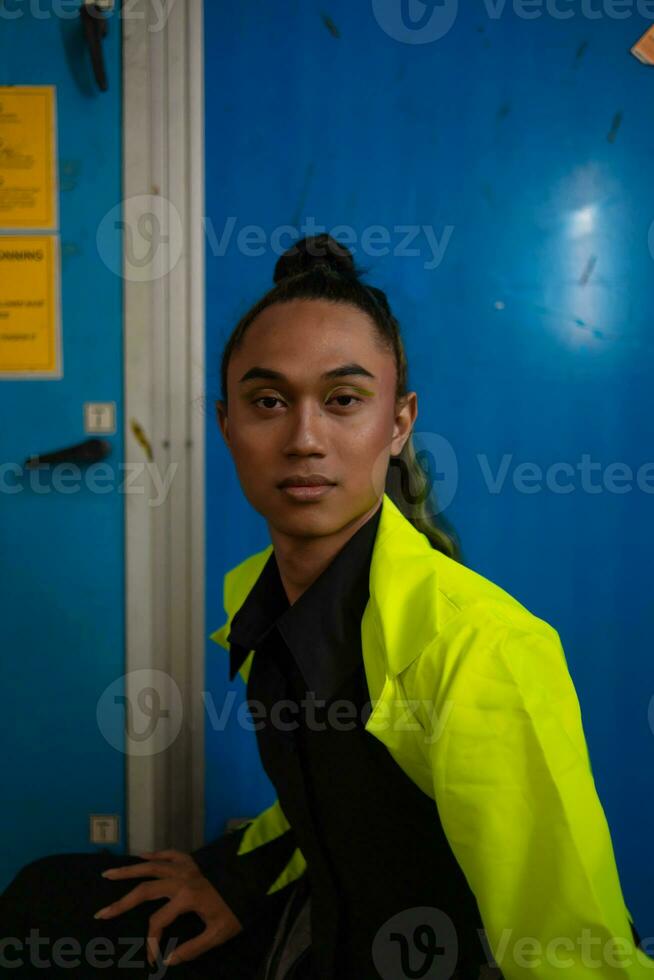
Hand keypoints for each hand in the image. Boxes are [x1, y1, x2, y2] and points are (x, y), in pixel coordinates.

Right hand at [94, 848, 243, 966]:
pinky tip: (141, 856)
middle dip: (122, 902)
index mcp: (186, 897)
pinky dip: (154, 854)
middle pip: (145, 890)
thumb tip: (168, 960)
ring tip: (109, 873)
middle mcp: (180, 879)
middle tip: (102, 912)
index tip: (153, 959)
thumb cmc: (238, 907)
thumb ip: (193, 948)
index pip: (157, 922)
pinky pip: (168, 854)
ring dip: (129, 870)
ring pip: (151, 865)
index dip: (152, 943)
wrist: (256, 878)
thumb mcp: (219, 933)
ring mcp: (186, 866)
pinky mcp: (193, 859)